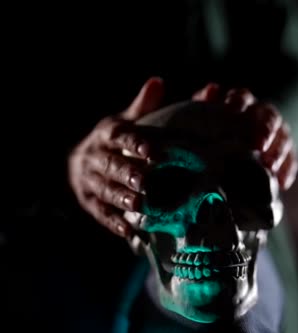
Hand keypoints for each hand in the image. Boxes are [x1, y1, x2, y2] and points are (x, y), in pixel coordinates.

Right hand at [68, 77, 163, 236]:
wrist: (85, 159)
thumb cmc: (119, 138)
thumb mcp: (129, 119)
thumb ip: (146, 106)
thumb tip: (158, 82)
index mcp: (107, 132)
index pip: (120, 136)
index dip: (135, 143)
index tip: (154, 151)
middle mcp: (94, 155)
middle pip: (111, 166)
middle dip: (128, 174)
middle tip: (147, 182)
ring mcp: (88, 180)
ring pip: (104, 190)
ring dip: (122, 199)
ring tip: (139, 207)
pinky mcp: (88, 201)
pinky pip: (100, 213)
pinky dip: (114, 223)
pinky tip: (130, 232)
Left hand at [193, 84, 297, 190]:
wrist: (220, 160)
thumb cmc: (208, 137)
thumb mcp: (201, 122)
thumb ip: (203, 107)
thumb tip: (212, 90)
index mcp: (241, 103)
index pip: (243, 97)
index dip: (239, 102)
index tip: (232, 111)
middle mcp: (263, 115)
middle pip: (270, 116)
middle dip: (265, 129)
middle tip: (258, 145)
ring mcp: (277, 134)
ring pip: (283, 138)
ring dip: (277, 152)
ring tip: (269, 168)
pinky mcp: (286, 155)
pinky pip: (291, 161)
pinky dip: (287, 171)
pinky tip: (281, 183)